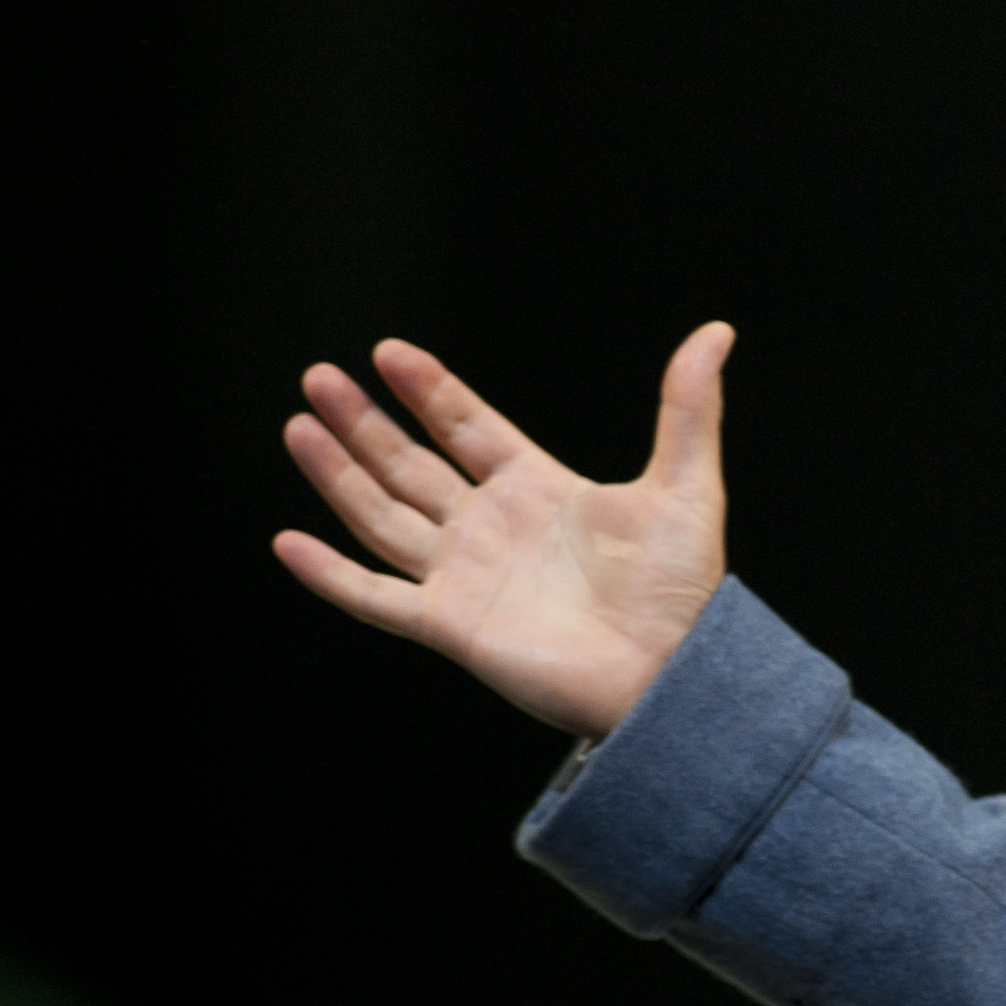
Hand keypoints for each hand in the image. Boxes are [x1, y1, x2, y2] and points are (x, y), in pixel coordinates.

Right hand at [273, 325, 734, 736]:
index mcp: (538, 489)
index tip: (388, 351)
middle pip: (411, 464)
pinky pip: (374, 598)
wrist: (675, 673)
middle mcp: (492, 528)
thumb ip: (688, 409)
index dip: (428, 390)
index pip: (467, 427)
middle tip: (319, 376)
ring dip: (338, 474)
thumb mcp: (689, 486)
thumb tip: (717, 333)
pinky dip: (329, 575)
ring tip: (299, 425)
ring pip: (382, 515)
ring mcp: (465, 576)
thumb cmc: (686, 591)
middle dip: (365, 421)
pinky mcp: (450, 625)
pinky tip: (287, 542)